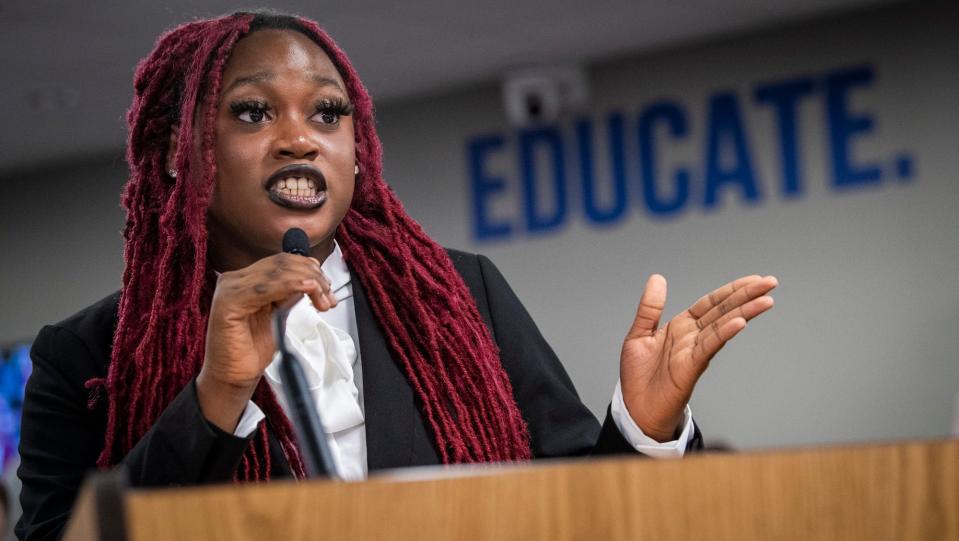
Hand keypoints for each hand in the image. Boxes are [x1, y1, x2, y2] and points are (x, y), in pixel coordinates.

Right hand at [197, 253, 336, 430]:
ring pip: (278, 272)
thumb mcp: (278, 314)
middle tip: (328, 297)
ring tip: (323, 300)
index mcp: (246, 279)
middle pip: (282, 263)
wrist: (234, 376)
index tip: (327, 286)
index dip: (309, 269)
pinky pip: (265, 287)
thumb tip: (310, 279)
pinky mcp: (228, 302)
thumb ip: (288, 294)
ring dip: (309, 282)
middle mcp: (235, 280)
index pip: (282, 261)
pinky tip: (307, 290)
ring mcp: (230, 288)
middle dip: (313, 276)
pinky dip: (291, 285)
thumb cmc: (251, 350)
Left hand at [620, 274, 777, 441]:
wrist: (636, 410)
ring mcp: (694, 351)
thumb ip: (650, 308)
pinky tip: (740, 322)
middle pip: (723, 311)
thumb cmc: (638, 376)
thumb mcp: (638, 334)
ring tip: (766, 300)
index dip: (732, 289)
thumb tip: (657, 278)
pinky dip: (724, 333)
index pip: (711, 303)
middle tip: (771, 282)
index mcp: (681, 326)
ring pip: (723, 326)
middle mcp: (692, 337)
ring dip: (744, 312)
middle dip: (747, 295)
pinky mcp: (691, 366)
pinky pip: (709, 346)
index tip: (755, 279)